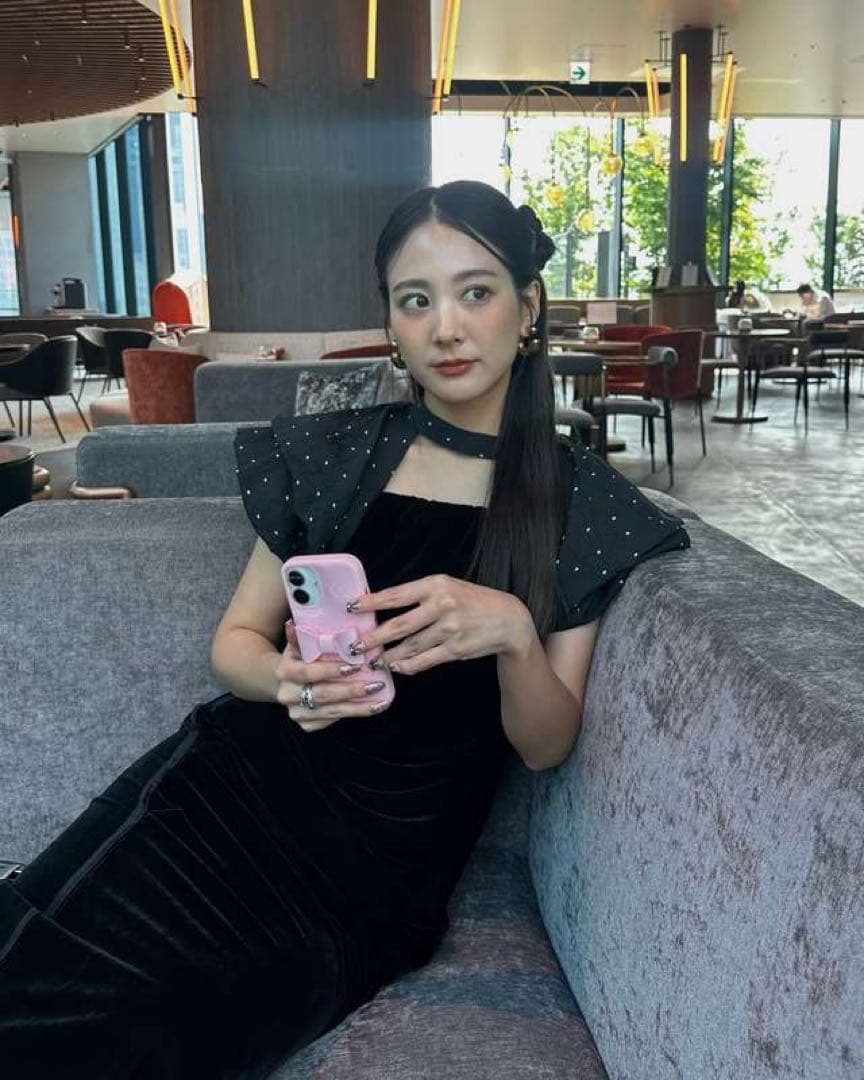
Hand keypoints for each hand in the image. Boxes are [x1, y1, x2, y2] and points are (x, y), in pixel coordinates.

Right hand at [275, 622, 389, 731]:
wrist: (287, 680)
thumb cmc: (301, 657)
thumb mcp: (300, 644)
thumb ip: (301, 635)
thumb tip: (294, 622)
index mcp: (284, 671)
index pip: (308, 672)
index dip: (331, 671)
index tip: (355, 666)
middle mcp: (287, 694)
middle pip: (322, 695)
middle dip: (351, 690)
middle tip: (376, 684)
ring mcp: (296, 712)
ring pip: (331, 712)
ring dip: (359, 707)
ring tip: (381, 701)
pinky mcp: (306, 724)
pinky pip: (332, 721)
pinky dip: (353, 715)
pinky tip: (372, 708)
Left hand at [348, 574, 535, 675]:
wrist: (507, 619)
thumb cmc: (472, 601)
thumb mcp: (448, 587)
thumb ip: (420, 596)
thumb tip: (387, 608)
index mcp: (436, 584)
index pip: (396, 594)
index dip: (371, 602)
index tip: (352, 607)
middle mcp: (442, 605)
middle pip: (398, 624)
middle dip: (374, 637)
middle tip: (356, 645)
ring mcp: (449, 628)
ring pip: (410, 646)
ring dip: (389, 655)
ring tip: (374, 659)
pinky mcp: (455, 649)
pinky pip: (425, 660)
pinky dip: (408, 665)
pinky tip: (397, 666)